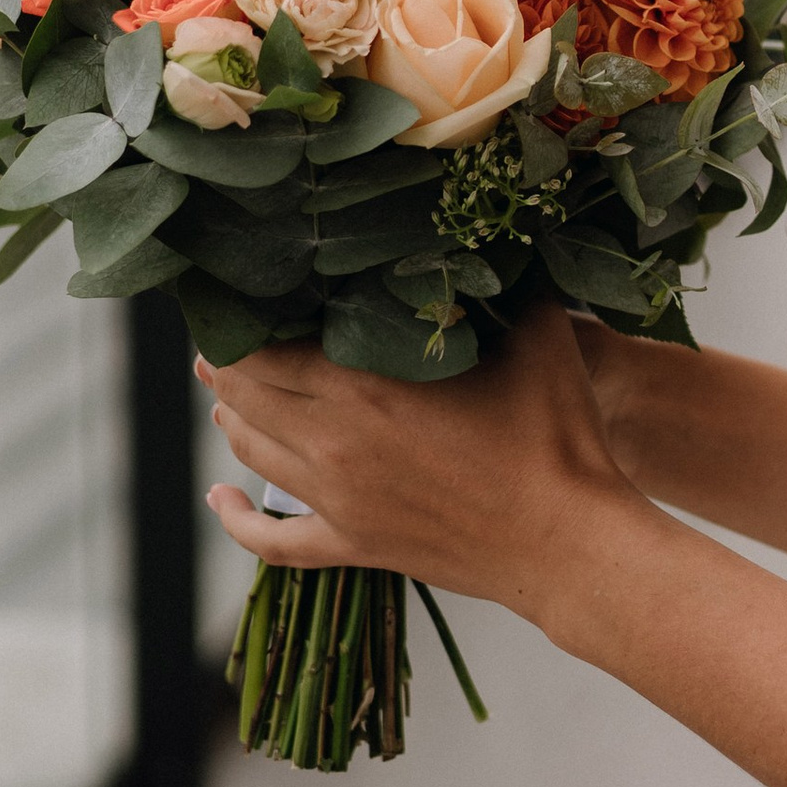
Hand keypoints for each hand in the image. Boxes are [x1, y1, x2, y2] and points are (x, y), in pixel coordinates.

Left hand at [201, 306, 634, 624]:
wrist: (567, 540)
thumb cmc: (556, 435)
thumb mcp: (537, 337)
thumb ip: (503, 285)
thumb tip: (491, 241)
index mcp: (366, 387)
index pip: (266, 350)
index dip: (239, 323)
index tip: (234, 299)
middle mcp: (335, 443)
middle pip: (247, 395)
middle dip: (228, 363)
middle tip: (222, 336)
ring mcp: (338, 501)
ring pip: (253, 452)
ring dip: (233, 418)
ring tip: (229, 393)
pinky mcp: (354, 545)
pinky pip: (272, 541)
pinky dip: (235, 519)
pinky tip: (219, 498)